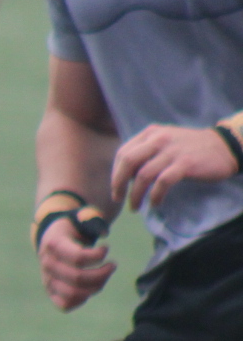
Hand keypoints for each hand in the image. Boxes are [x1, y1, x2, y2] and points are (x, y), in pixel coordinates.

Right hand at [38, 215, 114, 311]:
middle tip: (113, 265)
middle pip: (78, 278)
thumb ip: (93, 219)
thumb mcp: (82, 216)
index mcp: (53, 244)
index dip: (98, 256)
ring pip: (74, 293)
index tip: (106, 247)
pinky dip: (81, 300)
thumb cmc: (74, 227)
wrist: (53, 238)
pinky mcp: (50, 291)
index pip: (78, 258)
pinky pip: (65, 305)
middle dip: (102, 274)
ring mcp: (47, 279)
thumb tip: (104, 233)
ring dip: (96, 287)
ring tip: (105, 276)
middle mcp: (47, 263)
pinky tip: (91, 288)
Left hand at [111, 124, 239, 210]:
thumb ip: (145, 153)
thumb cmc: (190, 148)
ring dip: (135, 195)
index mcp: (150, 133)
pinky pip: (162, 183)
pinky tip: (154, 203)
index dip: (115, 173)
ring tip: (135, 207)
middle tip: (118, 199)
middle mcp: (158, 139)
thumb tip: (125, 176)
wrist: (224, 147)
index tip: (117, 188)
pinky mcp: (185, 164)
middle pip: (127, 162)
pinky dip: (155, 196)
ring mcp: (172, 151)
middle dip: (118, 183)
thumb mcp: (164, 142)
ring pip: (143, 175)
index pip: (123, 153)